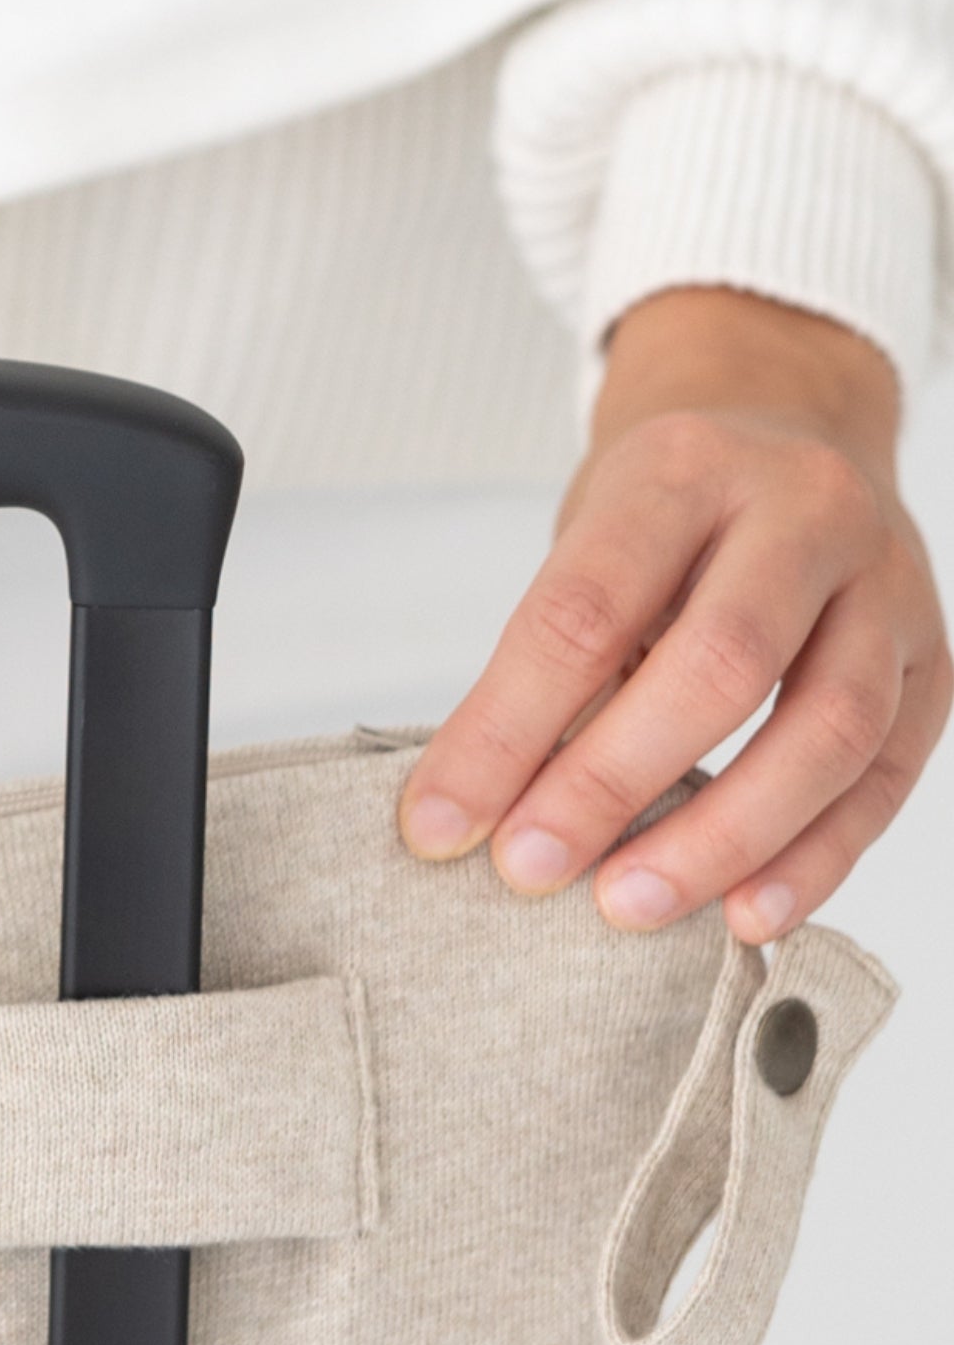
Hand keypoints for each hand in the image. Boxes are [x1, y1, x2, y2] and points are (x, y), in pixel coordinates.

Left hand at [399, 288, 947, 939]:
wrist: (796, 430)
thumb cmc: (672, 511)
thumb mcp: (597, 539)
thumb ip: (556, 665)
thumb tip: (480, 812)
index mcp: (686, 468)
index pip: (586, 609)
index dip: (506, 727)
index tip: (440, 822)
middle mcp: (806, 512)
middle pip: (719, 663)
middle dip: (612, 781)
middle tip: (530, 869)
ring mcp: (889, 587)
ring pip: (826, 728)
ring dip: (722, 837)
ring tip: (629, 905)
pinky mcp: (934, 664)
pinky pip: (882, 778)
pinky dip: (814, 858)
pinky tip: (742, 914)